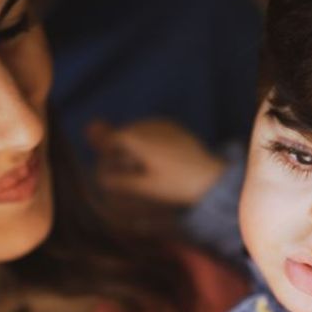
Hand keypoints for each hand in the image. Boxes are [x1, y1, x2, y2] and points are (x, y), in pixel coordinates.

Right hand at [86, 119, 225, 205]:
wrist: (211, 177)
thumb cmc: (176, 185)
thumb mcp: (145, 187)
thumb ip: (120, 181)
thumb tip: (100, 179)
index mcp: (141, 140)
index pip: (114, 137)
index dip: (106, 148)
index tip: (105, 160)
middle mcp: (151, 126)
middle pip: (126, 132)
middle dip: (120, 146)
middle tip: (123, 164)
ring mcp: (164, 124)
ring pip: (139, 129)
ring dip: (133, 142)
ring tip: (139, 162)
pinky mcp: (175, 127)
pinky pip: (152, 129)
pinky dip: (147, 139)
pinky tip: (154, 156)